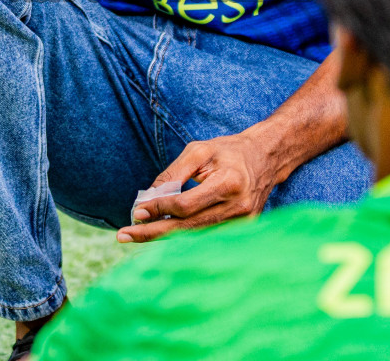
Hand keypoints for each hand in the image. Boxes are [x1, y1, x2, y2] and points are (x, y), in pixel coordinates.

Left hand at [116, 131, 281, 243]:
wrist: (265, 158)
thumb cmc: (228, 151)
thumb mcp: (199, 151)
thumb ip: (173, 175)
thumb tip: (147, 199)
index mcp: (229, 184)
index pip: (185, 206)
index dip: (159, 209)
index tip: (137, 210)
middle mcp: (238, 208)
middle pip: (188, 228)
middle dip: (153, 233)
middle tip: (124, 235)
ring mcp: (243, 223)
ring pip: (195, 237)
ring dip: (164, 236)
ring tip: (137, 235)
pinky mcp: (244, 230)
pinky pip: (206, 236)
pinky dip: (183, 236)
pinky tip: (162, 233)